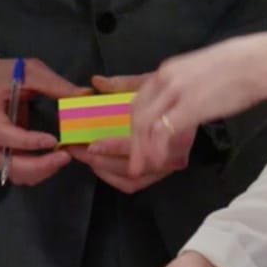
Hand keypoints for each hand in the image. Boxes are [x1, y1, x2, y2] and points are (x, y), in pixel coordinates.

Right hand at [0, 57, 83, 186]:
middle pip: (8, 164)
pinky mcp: (1, 153)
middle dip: (39, 166)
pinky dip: (35, 172)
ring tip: (60, 158)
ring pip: (13, 173)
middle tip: (64, 156)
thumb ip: (54, 85)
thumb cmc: (2, 74)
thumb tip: (84, 95)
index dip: (28, 142)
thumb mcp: (28, 71)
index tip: (53, 141)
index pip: (4, 135)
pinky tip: (51, 160)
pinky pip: (16, 171)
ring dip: (39, 171)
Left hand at [71, 73, 187, 191]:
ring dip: (103, 169)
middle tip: (78, 150)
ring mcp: (165, 168)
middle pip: (133, 167)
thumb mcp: (147, 84)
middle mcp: (171, 154)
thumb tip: (96, 82)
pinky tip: (97, 165)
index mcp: (169, 130)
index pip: (141, 144)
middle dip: (101, 160)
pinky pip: (132, 185)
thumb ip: (122, 84)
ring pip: (130, 179)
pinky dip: (112, 177)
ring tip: (84, 156)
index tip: (92, 144)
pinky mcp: (157, 175)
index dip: (114, 146)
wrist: (187, 109)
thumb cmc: (166, 96)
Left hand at [128, 33, 266, 175]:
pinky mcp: (190, 105)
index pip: (134, 93)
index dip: (126, 117)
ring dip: (141, 149)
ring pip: (145, 124)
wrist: (260, 62)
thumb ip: (183, 85)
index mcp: (167, 70)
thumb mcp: (201, 71)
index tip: (118, 134)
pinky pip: (164, 131)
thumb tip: (180, 105)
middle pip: (137, 112)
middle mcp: (166, 78)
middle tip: (130, 161)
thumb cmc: (239, 68)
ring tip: (141, 168)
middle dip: (129, 139)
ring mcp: (176, 91)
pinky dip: (158, 149)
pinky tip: (161, 161)